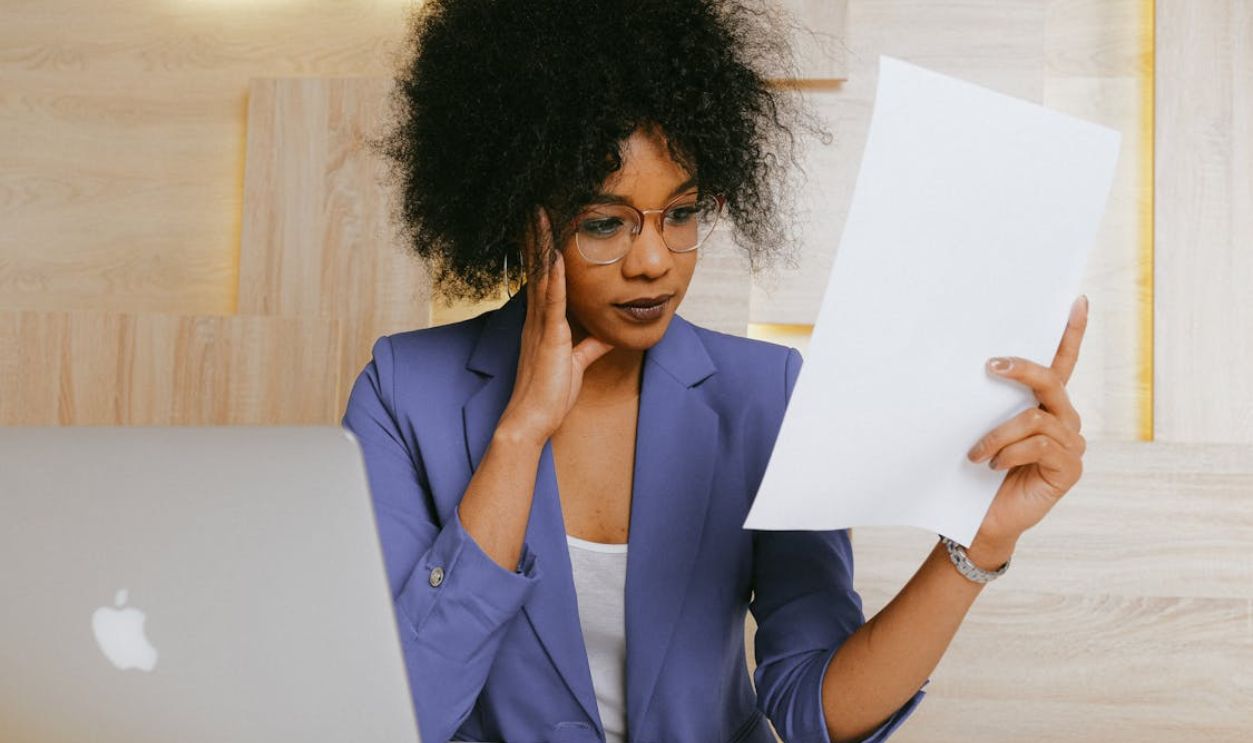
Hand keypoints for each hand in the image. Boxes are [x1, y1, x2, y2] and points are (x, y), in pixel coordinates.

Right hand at [498, 206, 614, 444]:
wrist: (532, 420)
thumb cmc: (550, 396)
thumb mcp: (576, 364)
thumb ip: (589, 346)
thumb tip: (605, 335)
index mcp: (541, 323)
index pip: (543, 279)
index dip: (542, 250)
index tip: (543, 225)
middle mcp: (536, 318)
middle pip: (537, 269)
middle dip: (536, 237)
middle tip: (535, 206)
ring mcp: (540, 325)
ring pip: (542, 276)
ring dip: (542, 244)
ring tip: (541, 215)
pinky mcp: (550, 337)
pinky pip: (552, 301)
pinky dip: (554, 277)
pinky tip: (556, 254)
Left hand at [965, 295, 1089, 545]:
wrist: (980, 520)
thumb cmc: (977, 471)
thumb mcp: (980, 428)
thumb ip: (988, 402)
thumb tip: (975, 365)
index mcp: (1044, 406)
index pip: (1062, 363)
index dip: (1072, 333)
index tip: (1077, 301)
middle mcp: (1063, 420)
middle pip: (1051, 381)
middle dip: (1022, 369)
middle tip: (991, 365)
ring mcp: (1070, 444)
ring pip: (1036, 418)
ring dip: (998, 433)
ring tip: (975, 453)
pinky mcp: (1069, 468)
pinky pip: (1040, 445)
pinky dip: (1009, 452)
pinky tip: (992, 466)